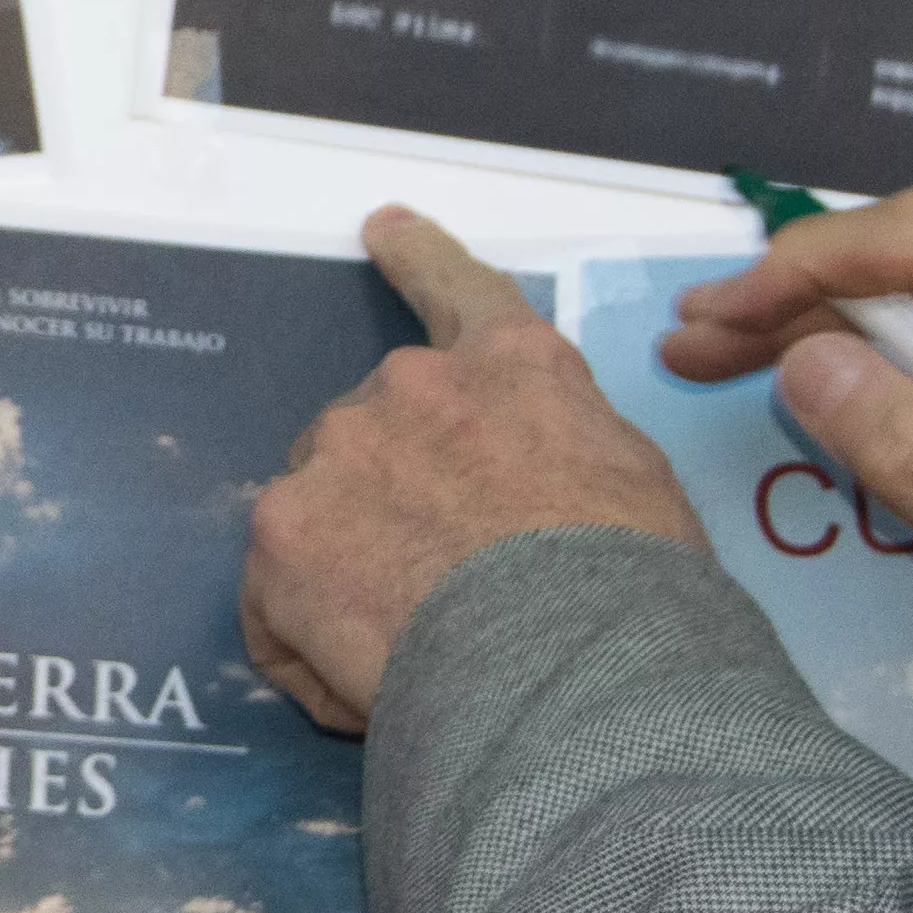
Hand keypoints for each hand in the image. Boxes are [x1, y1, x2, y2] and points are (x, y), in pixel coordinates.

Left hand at [238, 208, 695, 732]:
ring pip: (320, 513)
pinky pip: (280, 603)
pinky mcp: (284, 529)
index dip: (419, 257)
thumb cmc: (632, 589)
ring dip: (348, 571)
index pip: (460, 289)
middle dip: (390, 498)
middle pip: (373, 432)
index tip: (382, 228)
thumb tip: (525, 494)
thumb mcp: (633, 485)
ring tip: (418, 648)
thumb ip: (558, 452)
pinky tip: (372, 683)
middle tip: (444, 586)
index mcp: (513, 366)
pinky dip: (312, 647)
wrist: (574, 662)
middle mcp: (414, 385)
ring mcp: (339, 452)